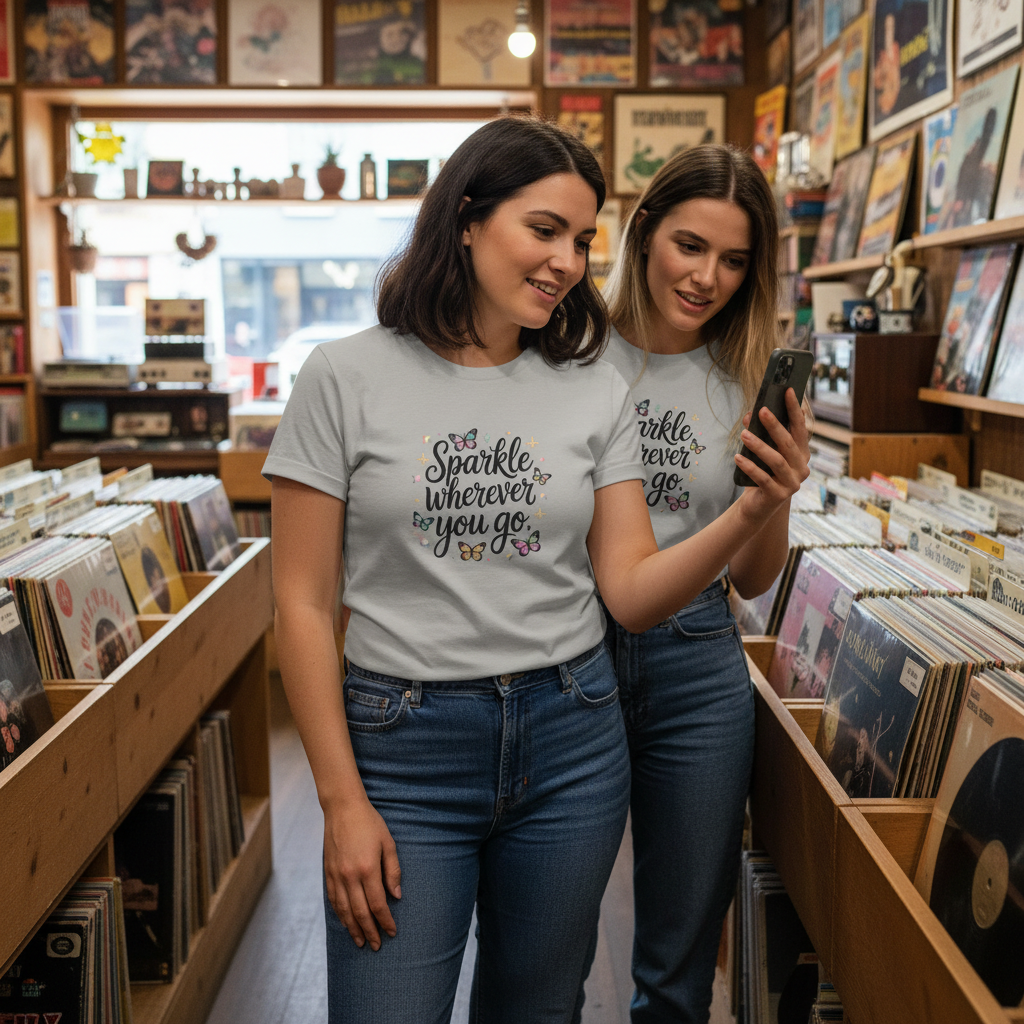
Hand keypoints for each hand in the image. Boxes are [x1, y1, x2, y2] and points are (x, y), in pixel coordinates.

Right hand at [323, 796, 400, 950]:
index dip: (385, 920)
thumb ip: (393, 870)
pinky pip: (333, 899)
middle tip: (377, 945)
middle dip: (370, 931)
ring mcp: (336, 875)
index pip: (378, 904)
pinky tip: (346, 922)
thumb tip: (396, 896)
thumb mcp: (388, 843)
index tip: (392, 931)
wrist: (342, 808)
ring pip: (344, 910)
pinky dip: (340, 914)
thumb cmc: (370, 823)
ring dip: (353, 928)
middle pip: (360, 912)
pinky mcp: (328, 872)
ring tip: (360, 942)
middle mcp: (350, 875)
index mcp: (368, 868)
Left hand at [735, 388, 809, 524]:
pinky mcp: (779, 496)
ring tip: (744, 434)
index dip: (794, 410)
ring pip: (777, 460)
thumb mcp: (762, 452)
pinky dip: (750, 467)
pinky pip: (763, 478)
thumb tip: (749, 415)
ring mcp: (792, 483)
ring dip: (759, 446)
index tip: (787, 391)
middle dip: (775, 425)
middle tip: (761, 411)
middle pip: (788, 443)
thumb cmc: (762, 474)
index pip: (800, 428)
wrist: (758, 506)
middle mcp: (801, 468)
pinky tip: (738, 457)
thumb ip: (759, 434)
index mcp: (801, 454)